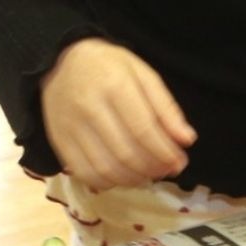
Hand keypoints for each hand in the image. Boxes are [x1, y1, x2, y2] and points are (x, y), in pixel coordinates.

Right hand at [39, 37, 195, 190]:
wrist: (61, 62)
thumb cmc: (108, 66)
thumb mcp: (143, 74)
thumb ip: (166, 107)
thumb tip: (186, 140)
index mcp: (114, 84)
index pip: (143, 130)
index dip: (164, 152)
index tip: (179, 161)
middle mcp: (89, 106)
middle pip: (125, 153)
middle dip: (152, 168)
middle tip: (165, 170)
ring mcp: (70, 126)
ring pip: (105, 168)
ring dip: (132, 179)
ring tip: (146, 175)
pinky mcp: (58, 141)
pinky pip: (84, 173)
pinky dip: (107, 183)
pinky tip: (120, 176)